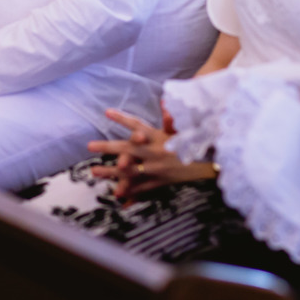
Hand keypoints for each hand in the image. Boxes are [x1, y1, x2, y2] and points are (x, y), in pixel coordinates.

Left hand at [87, 107, 216, 200]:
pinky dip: (129, 193)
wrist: (210, 166)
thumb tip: (165, 102)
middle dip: (107, 147)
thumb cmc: (197, 144)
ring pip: (129, 172)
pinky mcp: (159, 183)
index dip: (122, 119)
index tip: (106, 112)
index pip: (138, 125)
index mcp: (160, 138)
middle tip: (89, 146)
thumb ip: (172, 118)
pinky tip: (116, 196)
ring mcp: (156, 170)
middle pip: (127, 149)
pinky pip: (141, 189)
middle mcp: (156, 154)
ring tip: (93, 172)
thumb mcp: (186, 130)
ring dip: (110, 172)